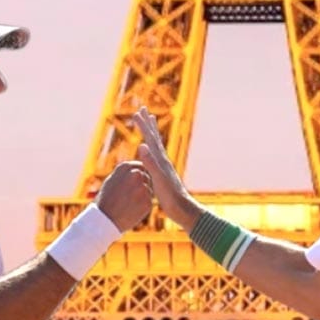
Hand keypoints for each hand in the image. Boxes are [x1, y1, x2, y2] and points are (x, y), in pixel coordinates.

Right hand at [95, 161, 152, 231]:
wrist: (103, 220)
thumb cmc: (105, 200)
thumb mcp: (112, 180)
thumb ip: (125, 173)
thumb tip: (136, 169)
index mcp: (125, 167)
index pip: (141, 166)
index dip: (139, 176)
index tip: (133, 184)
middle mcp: (136, 174)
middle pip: (147, 177)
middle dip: (143, 185)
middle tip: (131, 196)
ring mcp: (142, 188)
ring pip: (149, 190)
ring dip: (143, 196)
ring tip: (129, 204)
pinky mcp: (148, 201)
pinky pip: (149, 202)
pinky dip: (143, 207)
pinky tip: (132, 211)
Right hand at [133, 106, 201, 230]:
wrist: (183, 210)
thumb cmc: (170, 197)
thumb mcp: (158, 179)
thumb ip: (150, 163)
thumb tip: (142, 145)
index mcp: (160, 160)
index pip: (150, 139)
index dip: (143, 126)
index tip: (136, 112)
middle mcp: (164, 161)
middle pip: (155, 138)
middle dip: (148, 124)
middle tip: (143, 109)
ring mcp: (164, 167)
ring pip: (156, 145)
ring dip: (151, 133)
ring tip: (150, 124)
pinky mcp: (164, 175)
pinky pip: (156, 157)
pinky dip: (152, 150)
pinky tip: (152, 152)